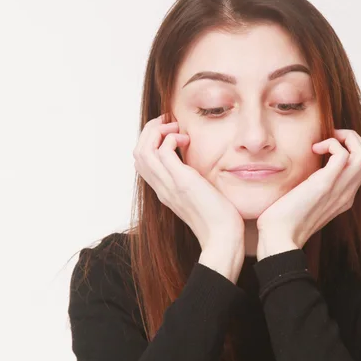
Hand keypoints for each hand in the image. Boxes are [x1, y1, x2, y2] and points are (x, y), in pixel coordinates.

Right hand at [133, 113, 244, 251]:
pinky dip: (171, 138)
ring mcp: (168, 185)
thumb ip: (193, 181)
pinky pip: (162, 151)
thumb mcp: (200, 196)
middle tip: (170, 123)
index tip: (169, 131)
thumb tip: (198, 166)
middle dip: (150, 130)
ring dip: (157, 131)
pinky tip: (187, 140)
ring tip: (176, 128)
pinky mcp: (181, 182)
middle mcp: (161, 188)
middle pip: (137, 152)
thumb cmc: (218, 219)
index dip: (150, 141)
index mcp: (164, 190)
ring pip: (143, 149)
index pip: (142, 162)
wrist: (223, 237)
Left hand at [256, 129, 360, 249]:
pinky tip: (314, 149)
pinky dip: (332, 144)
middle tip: (329, 138)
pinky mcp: (325, 185)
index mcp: (344, 197)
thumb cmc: (284, 221)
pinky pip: (343, 154)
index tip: (327, 145)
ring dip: (346, 138)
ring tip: (324, 142)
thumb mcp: (306, 202)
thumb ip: (313, 188)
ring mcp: (339, 190)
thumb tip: (304, 174)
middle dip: (352, 138)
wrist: (279, 238)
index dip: (350, 148)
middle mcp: (347, 193)